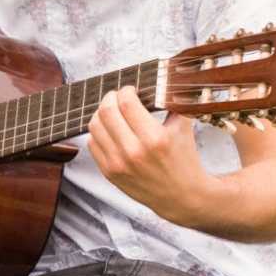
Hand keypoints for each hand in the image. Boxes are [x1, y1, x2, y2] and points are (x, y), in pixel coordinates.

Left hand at [86, 87, 214, 225]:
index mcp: (154, 138)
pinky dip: (98, 132)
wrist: (181, 196)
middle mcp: (133, 151)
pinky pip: (92, 143)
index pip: (126, 102)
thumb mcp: (184, 127)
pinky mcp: (109, 173)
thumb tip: (163, 79)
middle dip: (110, 98)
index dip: (126, 90)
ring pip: (94, 126)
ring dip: (101, 114)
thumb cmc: (184, 159)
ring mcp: (118, 164)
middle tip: (117, 96)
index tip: (130, 90)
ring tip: (112, 112)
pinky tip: (110, 130)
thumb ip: (173, 102)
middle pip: (106, 111)